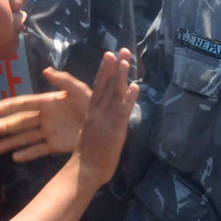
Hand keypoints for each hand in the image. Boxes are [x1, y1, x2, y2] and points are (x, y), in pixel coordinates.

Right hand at [0, 67, 92, 161]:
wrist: (106, 124)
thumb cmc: (92, 104)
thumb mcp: (80, 90)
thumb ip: (64, 80)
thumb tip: (46, 70)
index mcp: (48, 102)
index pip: (25, 104)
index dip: (11, 105)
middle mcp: (45, 117)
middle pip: (21, 122)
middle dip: (7, 126)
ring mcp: (49, 132)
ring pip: (26, 137)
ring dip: (12, 142)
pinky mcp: (56, 145)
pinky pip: (38, 150)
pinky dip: (27, 154)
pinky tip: (15, 158)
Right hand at [73, 49, 138, 185]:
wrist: (85, 170)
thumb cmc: (88, 155)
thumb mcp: (91, 132)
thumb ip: (97, 120)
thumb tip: (105, 111)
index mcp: (91, 112)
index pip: (98, 86)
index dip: (104, 70)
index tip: (110, 55)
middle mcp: (98, 112)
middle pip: (106, 84)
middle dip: (114, 66)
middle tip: (121, 50)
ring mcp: (106, 119)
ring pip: (114, 93)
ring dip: (121, 76)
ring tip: (126, 60)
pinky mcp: (115, 128)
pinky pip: (123, 110)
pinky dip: (129, 98)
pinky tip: (135, 86)